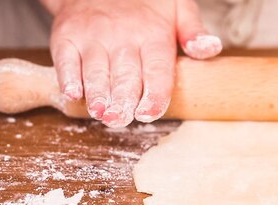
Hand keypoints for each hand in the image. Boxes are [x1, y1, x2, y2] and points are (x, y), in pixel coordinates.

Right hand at [43, 0, 221, 127]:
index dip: (153, 94)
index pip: (156, 69)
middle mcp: (123, 36)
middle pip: (125, 75)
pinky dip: (67, 77)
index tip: (148, 114)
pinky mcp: (67, 36)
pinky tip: (73, 94)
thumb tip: (211, 49)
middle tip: (120, 120)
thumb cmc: (144, 4)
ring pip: (96, 70)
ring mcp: (93, 36)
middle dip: (122, 100)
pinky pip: (66, 59)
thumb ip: (193, 31)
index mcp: (153, 35)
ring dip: (98, 94)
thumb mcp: (177, 7)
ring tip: (101, 114)